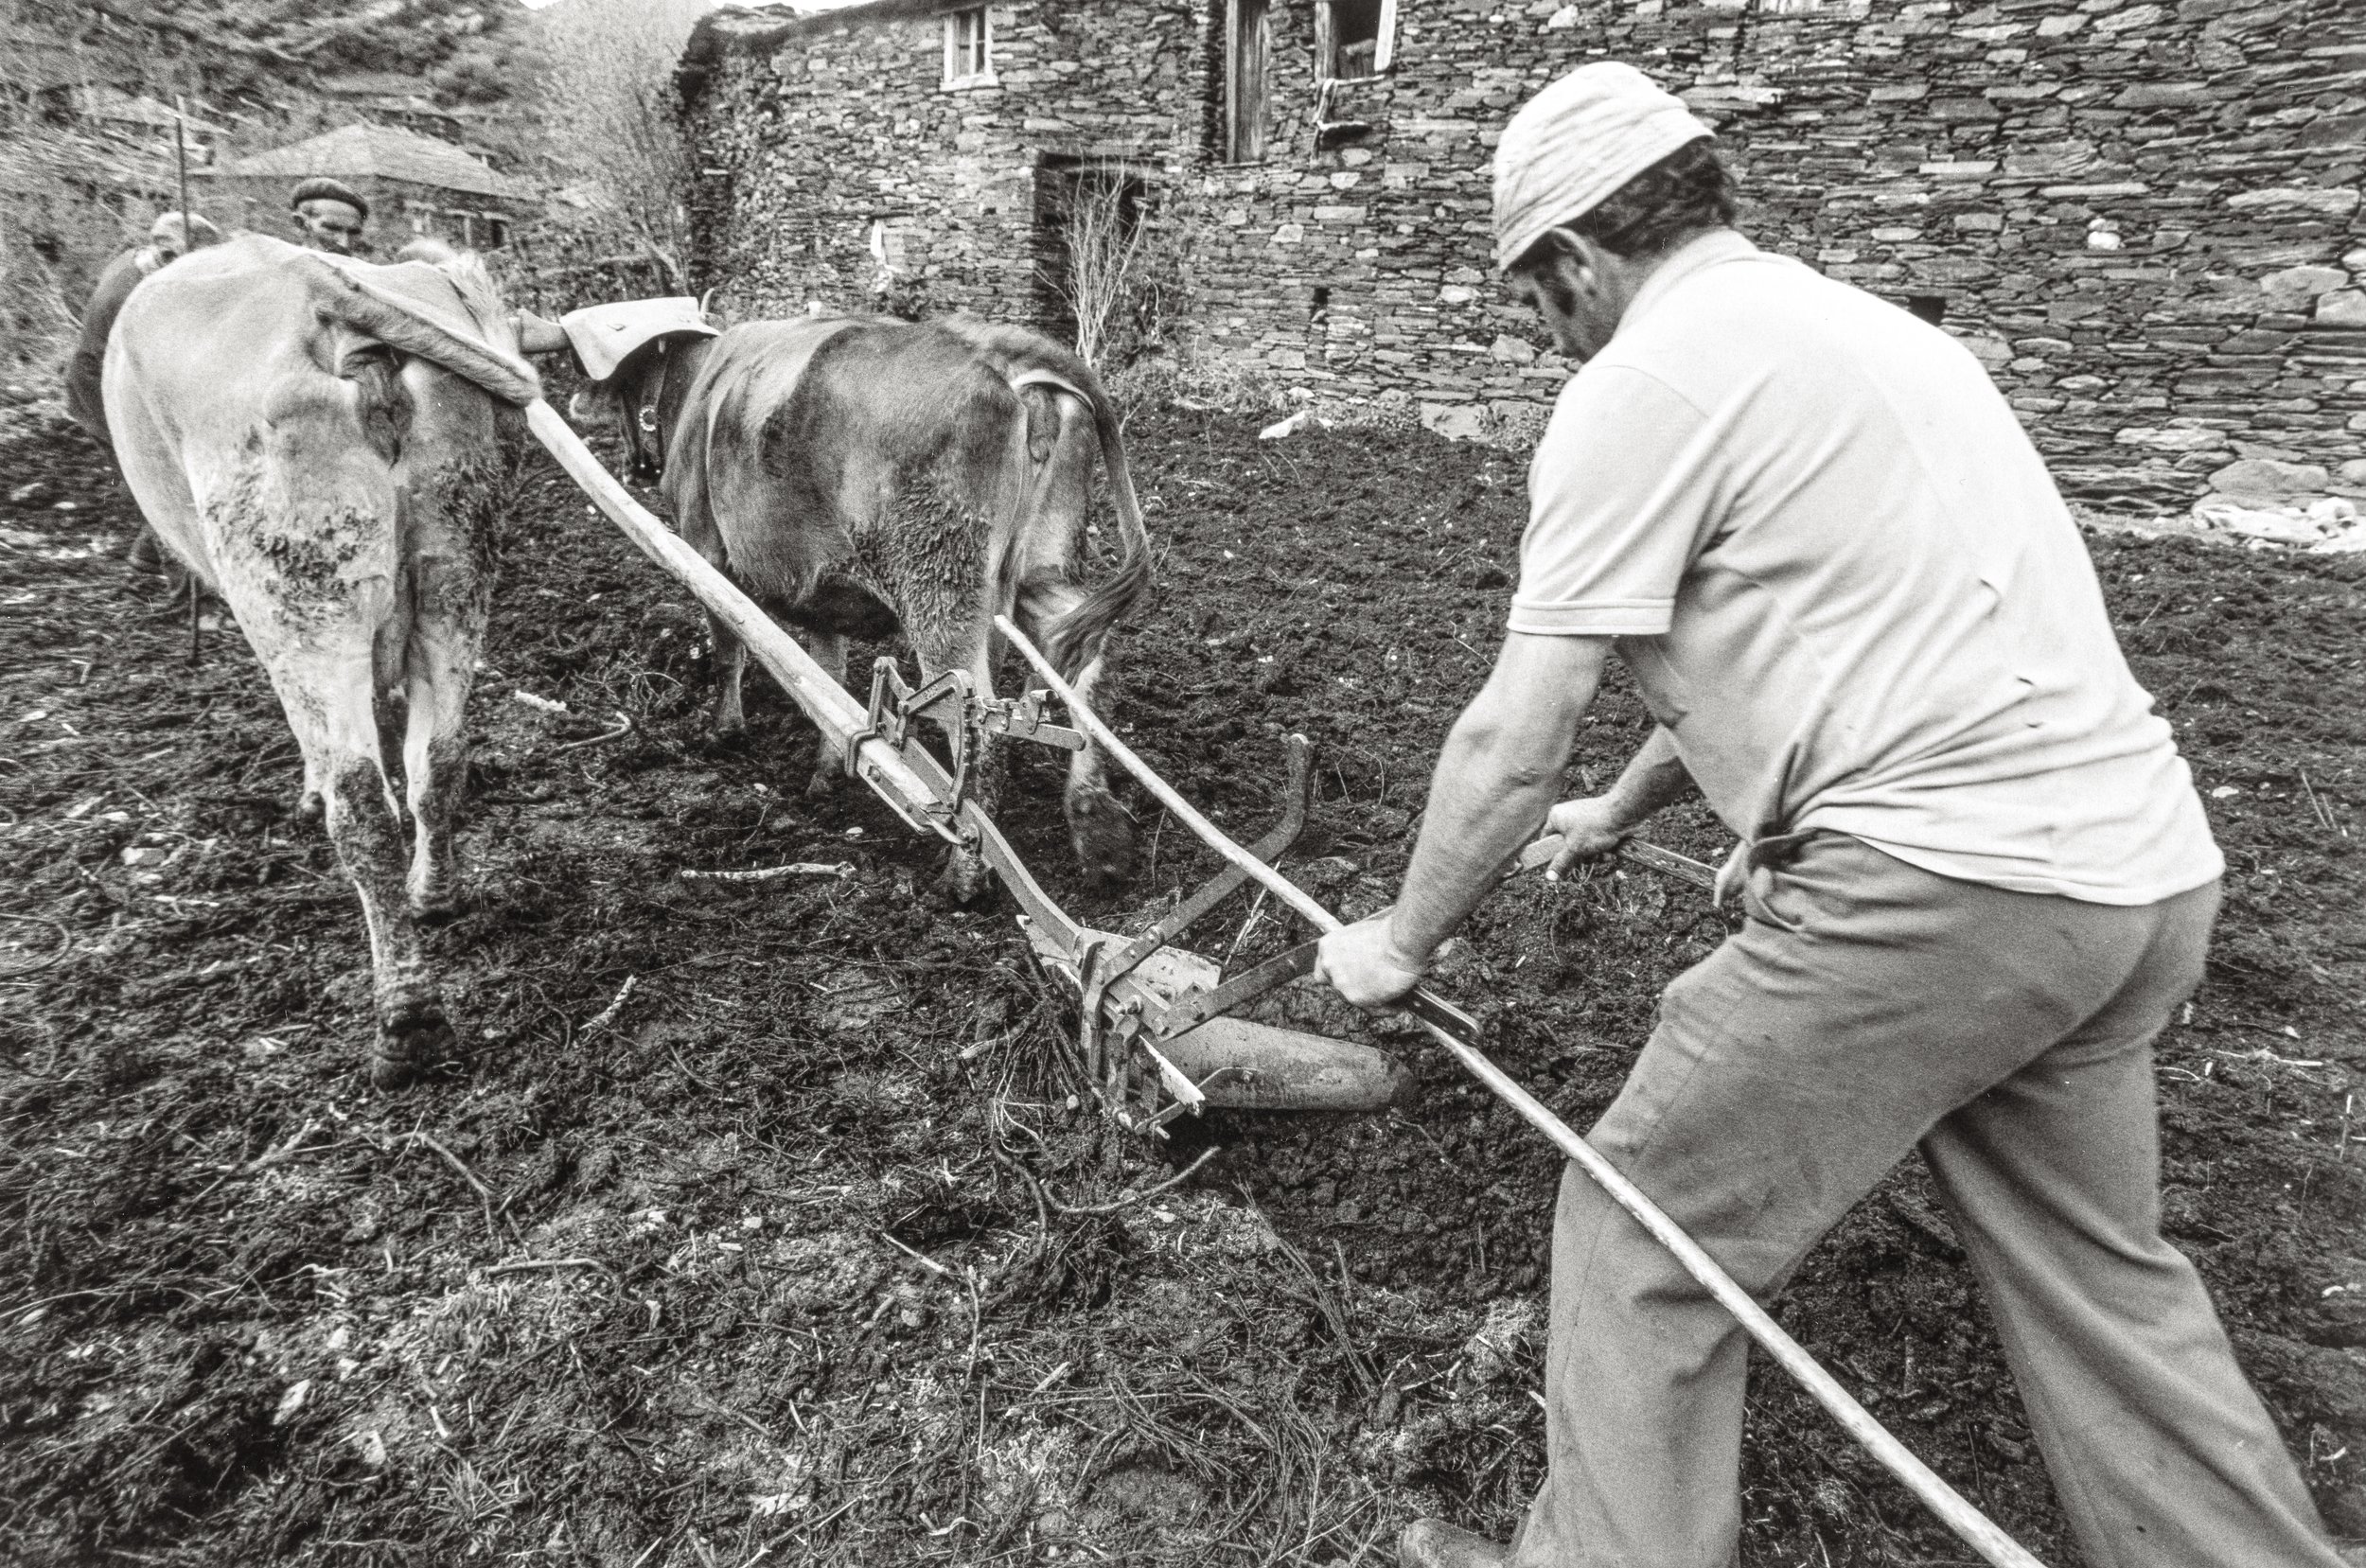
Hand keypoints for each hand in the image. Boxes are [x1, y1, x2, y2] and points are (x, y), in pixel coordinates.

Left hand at [1313, 914, 1428, 1009]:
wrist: (1401, 940)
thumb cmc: (1390, 933)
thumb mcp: (1362, 934)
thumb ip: (1354, 951)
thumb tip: (1363, 963)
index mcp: (1328, 946)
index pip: (1323, 969)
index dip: (1338, 975)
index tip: (1351, 977)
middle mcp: (1328, 965)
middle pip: (1337, 986)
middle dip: (1355, 987)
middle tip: (1374, 985)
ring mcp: (1340, 983)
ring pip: (1354, 1000)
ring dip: (1372, 998)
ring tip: (1391, 995)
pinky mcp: (1356, 998)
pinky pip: (1372, 1009)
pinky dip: (1386, 1008)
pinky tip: (1397, 1004)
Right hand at [1539, 795, 1632, 879]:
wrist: (1623, 814)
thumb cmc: (1595, 827)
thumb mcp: (1575, 849)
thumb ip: (1561, 863)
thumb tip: (1549, 877)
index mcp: (1556, 817)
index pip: (1546, 840)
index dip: (1552, 855)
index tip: (1558, 866)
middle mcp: (1567, 816)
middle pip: (1566, 846)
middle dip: (1579, 856)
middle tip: (1585, 858)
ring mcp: (1583, 819)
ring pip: (1582, 845)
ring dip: (1592, 855)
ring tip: (1601, 853)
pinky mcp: (1596, 822)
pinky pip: (1593, 840)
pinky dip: (1600, 848)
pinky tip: (1608, 851)